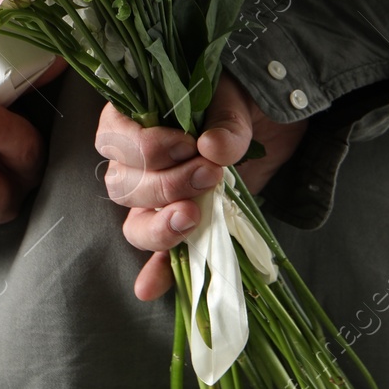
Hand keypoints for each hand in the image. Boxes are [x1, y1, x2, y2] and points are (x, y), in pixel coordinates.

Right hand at [96, 71, 306, 301]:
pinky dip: (157, 271)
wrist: (272, 120)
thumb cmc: (241, 100)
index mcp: (136, 118)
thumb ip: (226, 122)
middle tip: (208, 175)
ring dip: (161, 226)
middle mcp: (135, 162)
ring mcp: (155, 197)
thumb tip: (212, 147)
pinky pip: (158, 253)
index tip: (188, 145)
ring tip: (193, 218)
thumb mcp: (236, 100)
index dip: (147, 148)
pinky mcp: (179, 222)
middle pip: (123, 187)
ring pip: (135, 222)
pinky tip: (150, 288)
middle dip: (164, 186)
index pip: (116, 139)